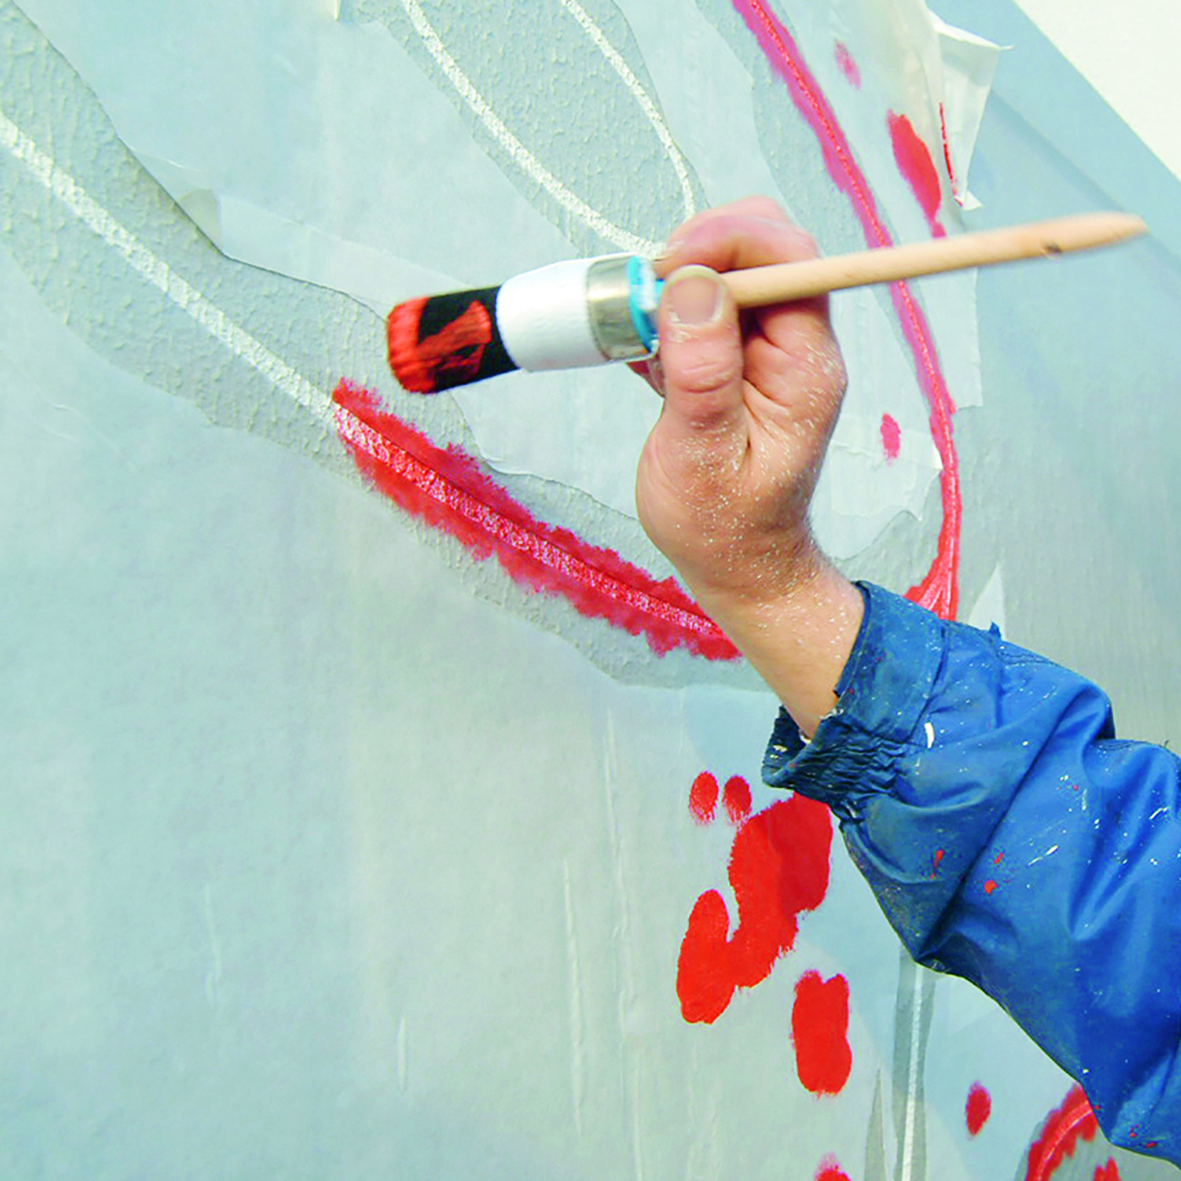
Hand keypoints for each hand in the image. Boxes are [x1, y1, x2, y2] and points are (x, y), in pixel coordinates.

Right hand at [634, 198, 862, 733]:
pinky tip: (644, 359)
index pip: (786, 259)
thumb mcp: (703, 454)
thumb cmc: (723, 525)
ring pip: (726, 274)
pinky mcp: (734, 359)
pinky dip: (663, 318)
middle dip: (697, 255)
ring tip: (640, 341)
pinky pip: (701, 309)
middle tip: (645, 298)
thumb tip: (692, 283)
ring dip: (672, 290)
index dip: (727, 242)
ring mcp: (765, 350)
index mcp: (805, 363)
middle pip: (761, 250)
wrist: (737, 564)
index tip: (665, 267)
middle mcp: (794, 345)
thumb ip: (702, 370)